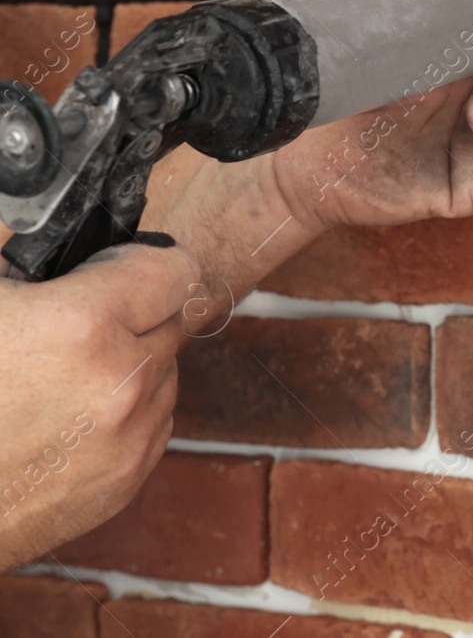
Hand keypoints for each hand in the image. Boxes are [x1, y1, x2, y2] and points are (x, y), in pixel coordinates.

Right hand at [0, 241, 197, 569]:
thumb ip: (33, 269)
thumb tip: (75, 252)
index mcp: (82, 327)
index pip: (176, 271)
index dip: (146, 262)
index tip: (120, 268)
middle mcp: (121, 384)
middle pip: (173, 322)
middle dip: (135, 314)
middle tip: (75, 325)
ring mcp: (128, 439)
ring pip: (167, 374)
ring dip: (132, 365)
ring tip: (63, 376)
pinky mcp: (125, 483)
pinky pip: (153, 422)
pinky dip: (126, 412)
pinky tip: (68, 416)